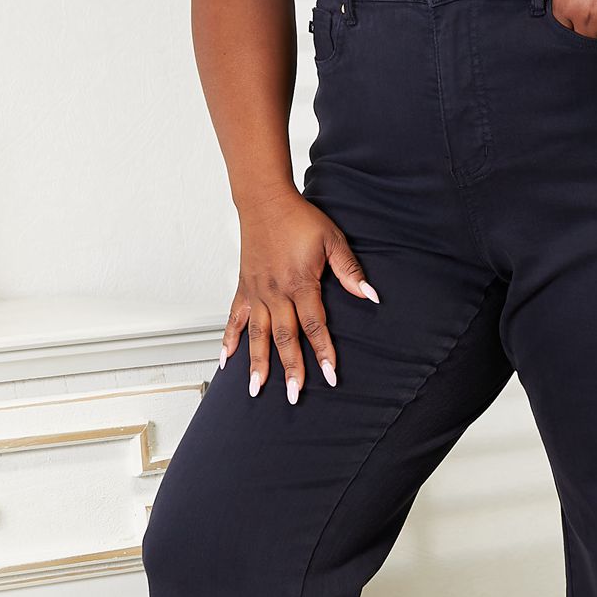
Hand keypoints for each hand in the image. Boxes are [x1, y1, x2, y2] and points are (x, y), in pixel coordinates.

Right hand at [220, 186, 378, 403]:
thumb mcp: (333, 241)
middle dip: (291, 369)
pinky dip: (229, 341)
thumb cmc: (299, 219)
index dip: (323, 352)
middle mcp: (275, 292)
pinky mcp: (244, 288)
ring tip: (257, 389)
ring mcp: (257, 292)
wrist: (265, 200)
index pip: (314, 325)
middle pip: (285, 338)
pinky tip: (226, 362)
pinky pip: (234, 319)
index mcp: (300, 283)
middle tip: (294, 395)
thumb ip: (350, 272)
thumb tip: (371, 295)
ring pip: (257, 335)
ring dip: (257, 364)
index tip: (330, 375)